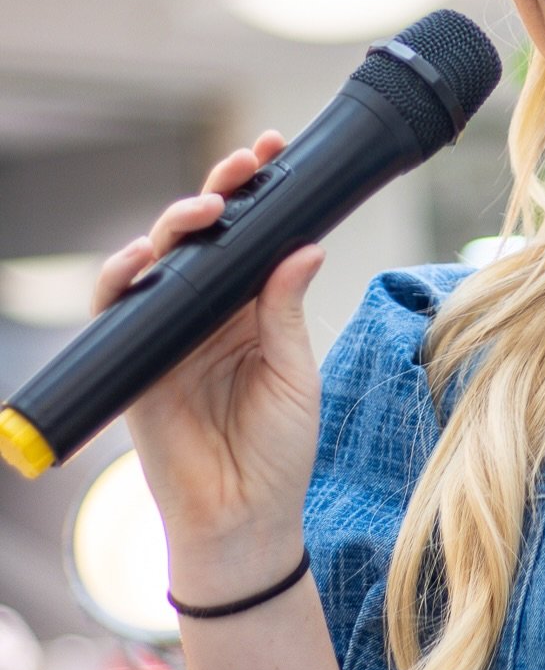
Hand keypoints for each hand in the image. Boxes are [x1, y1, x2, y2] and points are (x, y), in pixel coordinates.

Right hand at [93, 131, 325, 572]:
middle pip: (201, 238)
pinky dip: (122, 278)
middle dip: (219, 193)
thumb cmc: (278, 450)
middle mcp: (207, 313)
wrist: (245, 517)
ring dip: (173, 227)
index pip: (249, 237)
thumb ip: (286, 311)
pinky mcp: (135, 363)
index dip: (256, 194)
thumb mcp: (294, 372)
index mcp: (251, 308)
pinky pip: (116, 310)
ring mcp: (168, 335)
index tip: (273, 151)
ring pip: (158, 262)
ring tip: (205, 211)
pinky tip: (142, 258)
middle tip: (244, 165)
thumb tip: (302, 246)